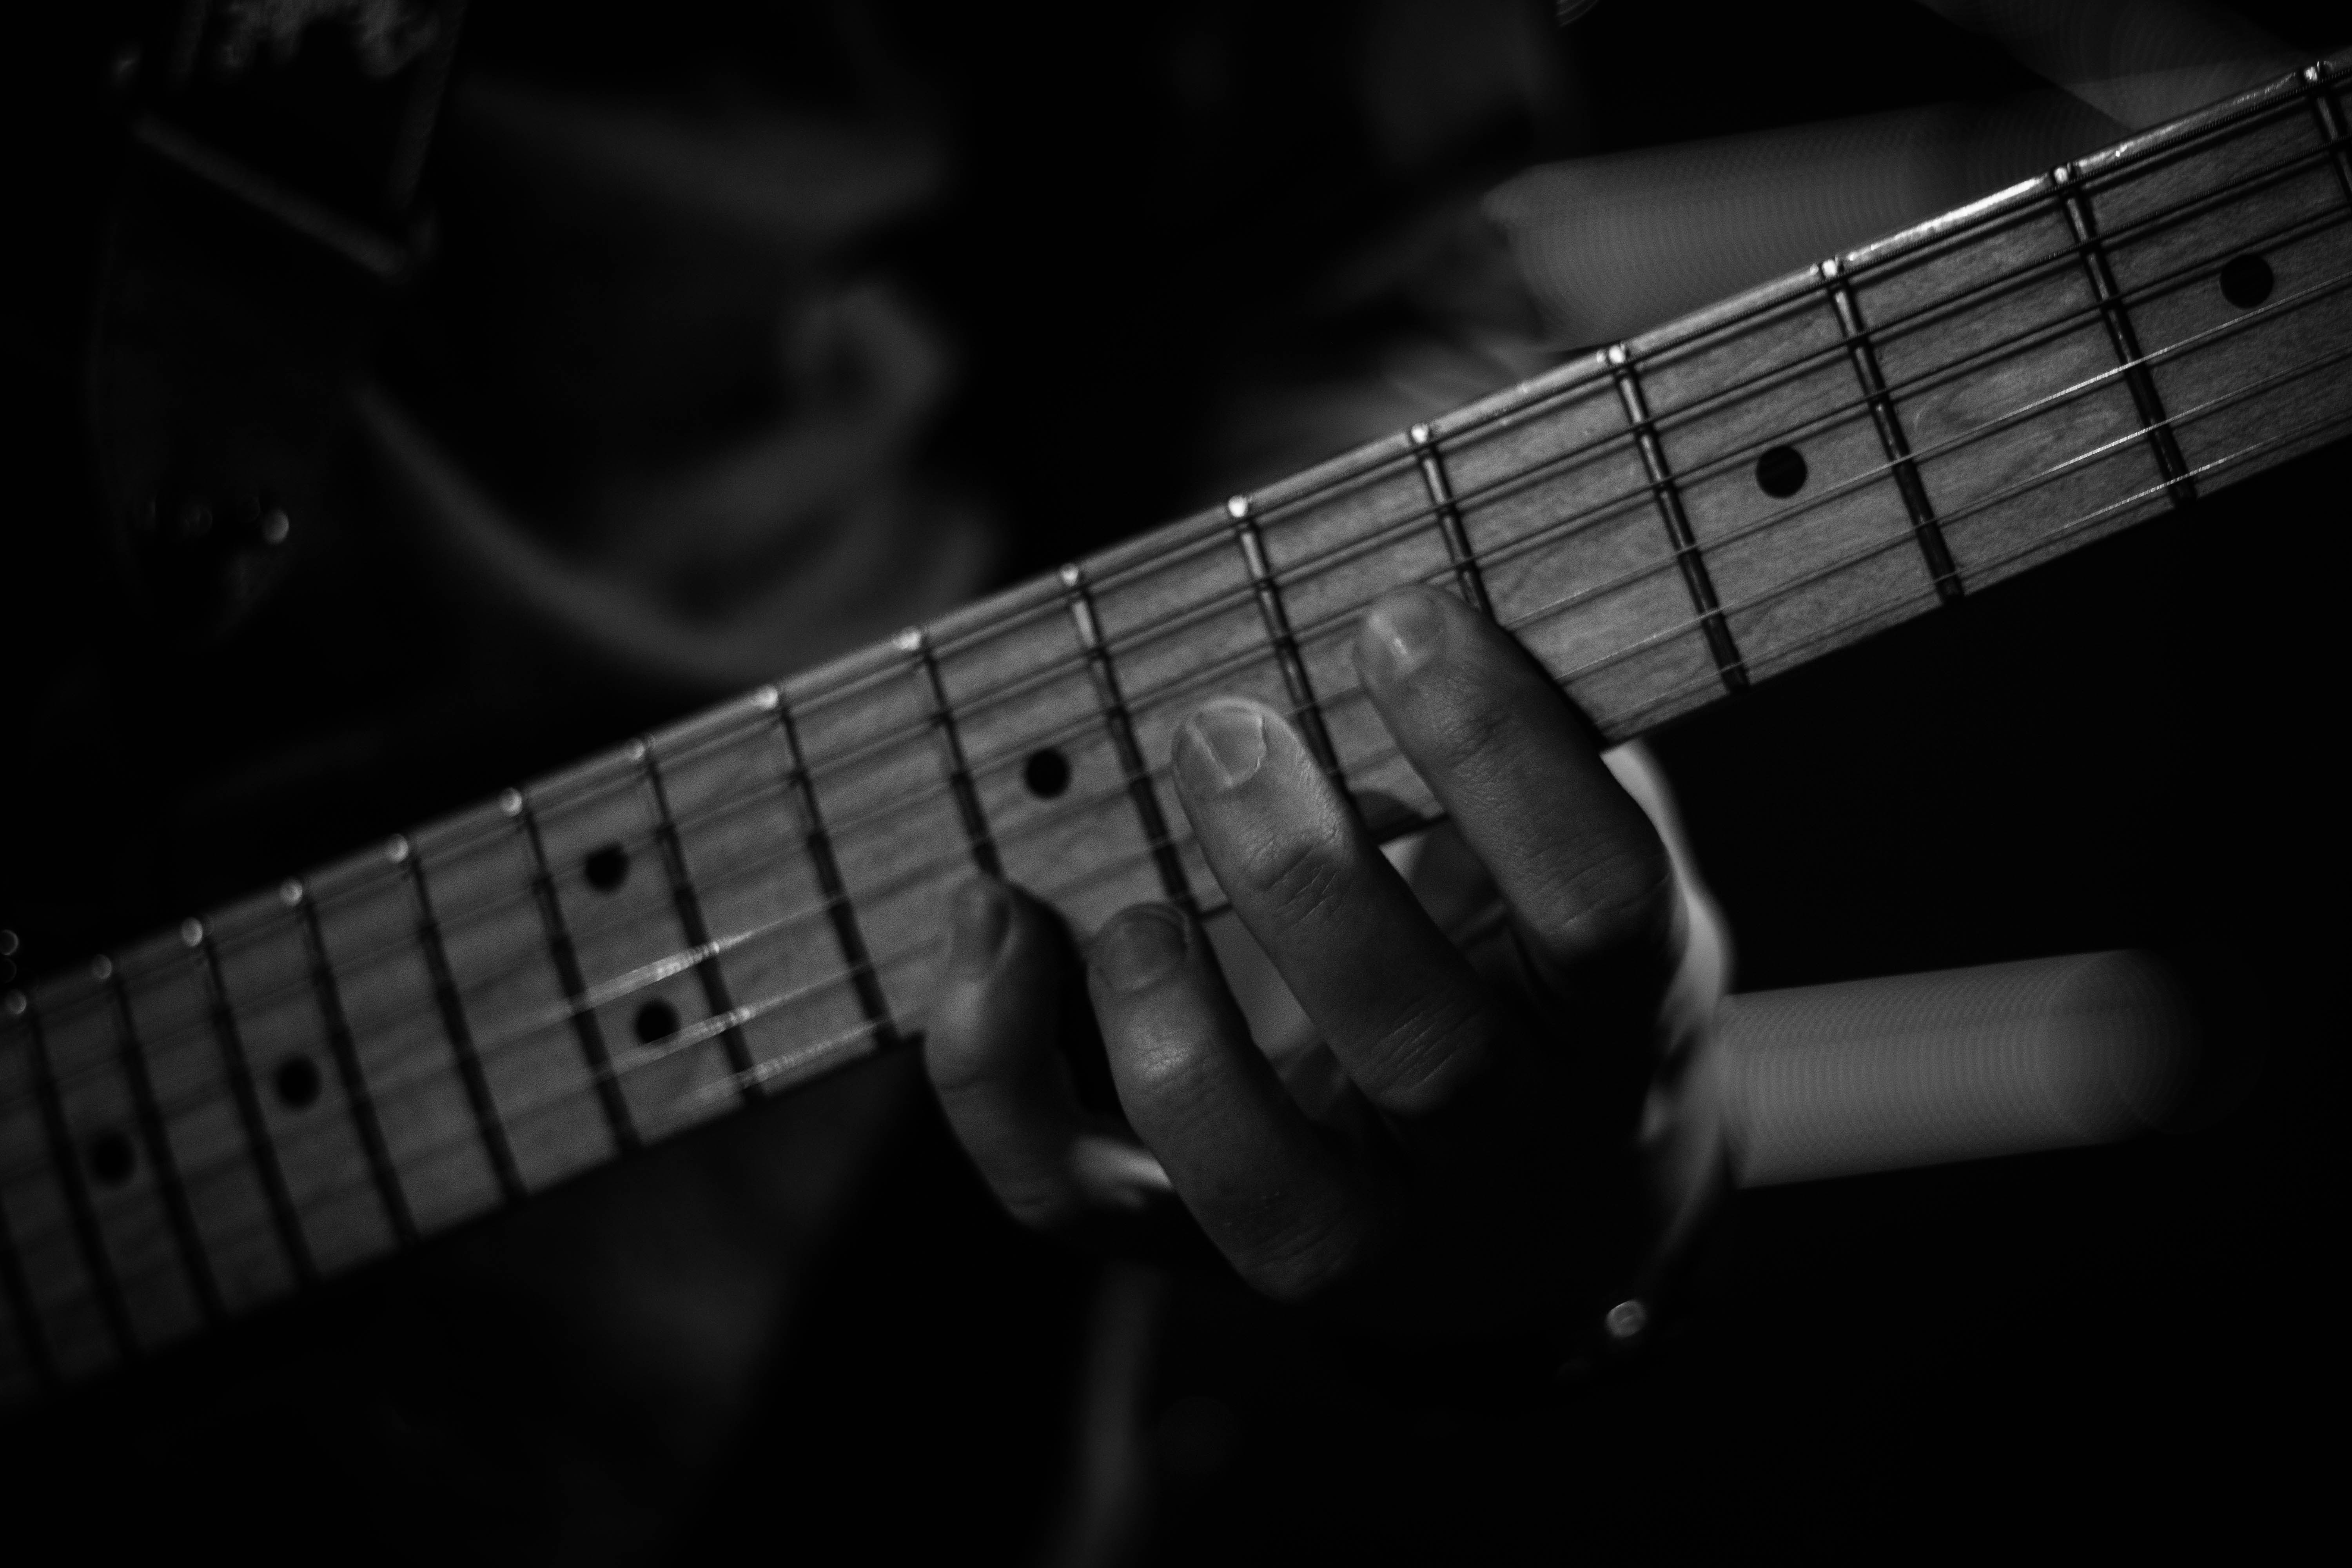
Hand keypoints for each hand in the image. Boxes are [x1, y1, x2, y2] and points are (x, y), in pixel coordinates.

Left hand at [926, 584, 1728, 1370]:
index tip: (1399, 617)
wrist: (1558, 1219)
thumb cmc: (1550, 969)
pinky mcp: (1202, 1256)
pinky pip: (1074, 1200)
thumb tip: (1429, 550)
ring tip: (1130, 908)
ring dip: (1169, 1033)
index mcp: (1621, 1028)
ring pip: (1256, 1188)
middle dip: (1308, 883)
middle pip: (1427, 1058)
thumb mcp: (1599, 858)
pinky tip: (990, 926)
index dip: (1506, 760)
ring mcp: (1362, 1237)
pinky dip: (1000, 1072)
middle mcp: (1506, 1155)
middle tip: (1220, 730)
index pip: (1600, 905)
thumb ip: (1548, 741)